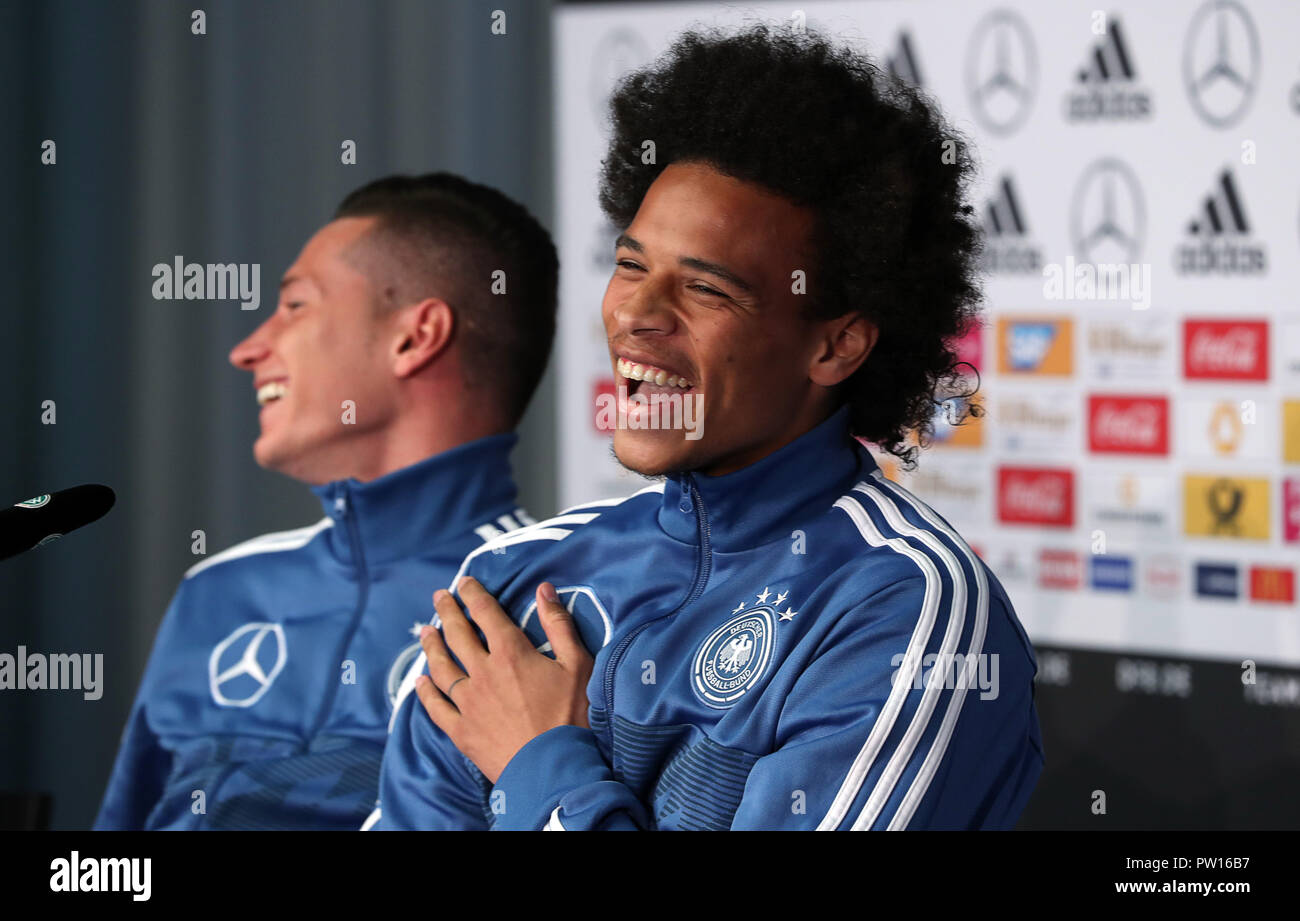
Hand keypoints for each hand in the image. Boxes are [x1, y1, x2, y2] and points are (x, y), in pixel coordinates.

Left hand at [414, 577, 594, 783]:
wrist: (554, 770)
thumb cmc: (572, 716)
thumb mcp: (577, 664)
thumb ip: (558, 624)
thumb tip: (543, 589)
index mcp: (511, 653)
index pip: (486, 614)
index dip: (474, 594)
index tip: (464, 582)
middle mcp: (482, 672)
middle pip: (458, 635)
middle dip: (448, 612)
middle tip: (439, 597)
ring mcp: (468, 703)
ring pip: (441, 667)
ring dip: (432, 646)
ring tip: (425, 631)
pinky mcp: (461, 730)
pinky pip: (436, 706)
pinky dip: (425, 692)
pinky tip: (419, 681)